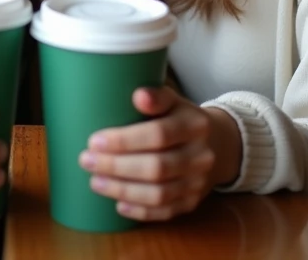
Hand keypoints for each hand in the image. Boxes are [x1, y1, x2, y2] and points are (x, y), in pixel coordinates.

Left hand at [78, 86, 241, 221]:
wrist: (220, 144)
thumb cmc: (183, 118)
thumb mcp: (174, 100)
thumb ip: (156, 96)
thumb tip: (137, 96)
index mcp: (194, 124)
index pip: (159, 134)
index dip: (125, 140)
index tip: (94, 141)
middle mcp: (200, 156)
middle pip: (157, 167)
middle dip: (117, 167)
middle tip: (87, 161)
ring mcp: (198, 183)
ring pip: (159, 193)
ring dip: (123, 190)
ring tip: (95, 182)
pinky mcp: (193, 202)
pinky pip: (166, 212)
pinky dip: (140, 210)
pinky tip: (118, 204)